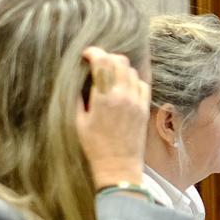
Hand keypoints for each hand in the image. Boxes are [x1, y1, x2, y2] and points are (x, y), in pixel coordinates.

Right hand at [76, 47, 149, 187]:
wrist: (118, 166)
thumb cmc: (94, 146)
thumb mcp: (77, 121)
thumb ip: (77, 97)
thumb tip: (75, 78)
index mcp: (104, 98)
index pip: (103, 62)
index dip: (94, 53)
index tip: (86, 55)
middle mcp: (123, 96)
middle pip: (120, 61)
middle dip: (107, 57)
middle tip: (97, 64)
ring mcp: (136, 102)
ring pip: (132, 71)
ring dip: (119, 68)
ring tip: (108, 75)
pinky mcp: (144, 109)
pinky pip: (142, 84)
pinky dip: (133, 80)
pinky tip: (123, 86)